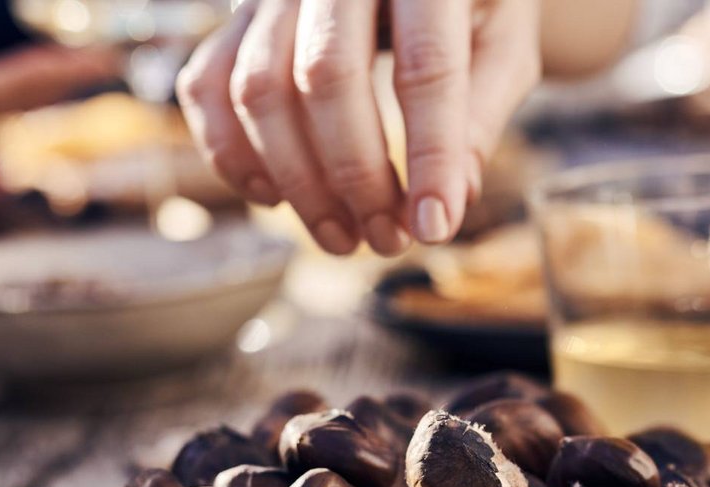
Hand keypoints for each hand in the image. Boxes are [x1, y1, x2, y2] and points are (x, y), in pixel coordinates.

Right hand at [177, 0, 540, 254]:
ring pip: (258, 88)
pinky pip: (207, 85)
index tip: (433, 227)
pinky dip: (232, 154)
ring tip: (344, 236)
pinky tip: (277, 198)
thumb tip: (449, 201)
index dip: (430, 155)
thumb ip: (481, 113)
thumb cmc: (470, 1)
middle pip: (325, 77)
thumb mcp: (502, 42)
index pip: (426, 65)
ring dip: (297, 182)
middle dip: (354, 176)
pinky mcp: (238, 15)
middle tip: (387, 241)